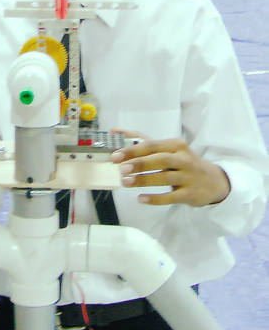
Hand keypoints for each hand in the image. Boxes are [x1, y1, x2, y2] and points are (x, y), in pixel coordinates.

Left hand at [110, 130, 230, 206]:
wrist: (213, 181)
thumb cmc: (182, 162)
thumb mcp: (167, 148)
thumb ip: (141, 140)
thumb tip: (115, 131)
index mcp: (176, 145)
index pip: (152, 145)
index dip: (133, 150)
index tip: (115, 156)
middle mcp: (184, 159)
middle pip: (160, 160)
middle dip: (139, 163)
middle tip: (120, 169)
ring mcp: (188, 177)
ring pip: (164, 178)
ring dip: (144, 180)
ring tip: (125, 182)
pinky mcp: (190, 194)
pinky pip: (171, 197)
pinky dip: (155, 198)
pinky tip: (141, 199)